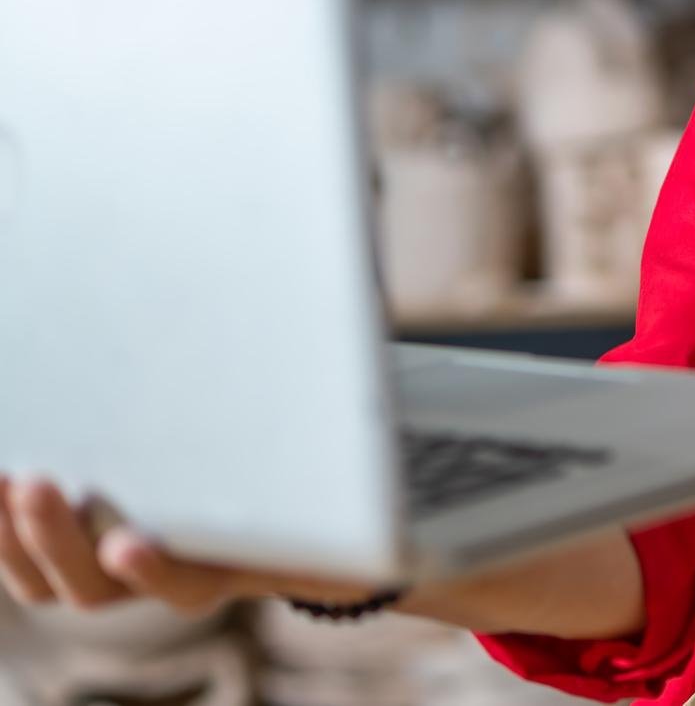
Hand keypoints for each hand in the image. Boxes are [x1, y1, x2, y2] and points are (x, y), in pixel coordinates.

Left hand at [0, 475, 377, 617]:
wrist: (318, 518)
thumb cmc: (332, 488)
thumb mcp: (345, 476)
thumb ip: (340, 453)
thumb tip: (383, 379)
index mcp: (240, 565)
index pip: (192, 581)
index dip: (157, 569)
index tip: (130, 543)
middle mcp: (175, 578)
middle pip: (100, 588)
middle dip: (58, 540)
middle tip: (40, 482)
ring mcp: (125, 569)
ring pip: (55, 582)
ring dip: (14, 537)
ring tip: (5, 476)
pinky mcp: (90, 550)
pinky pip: (30, 562)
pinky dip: (4, 530)